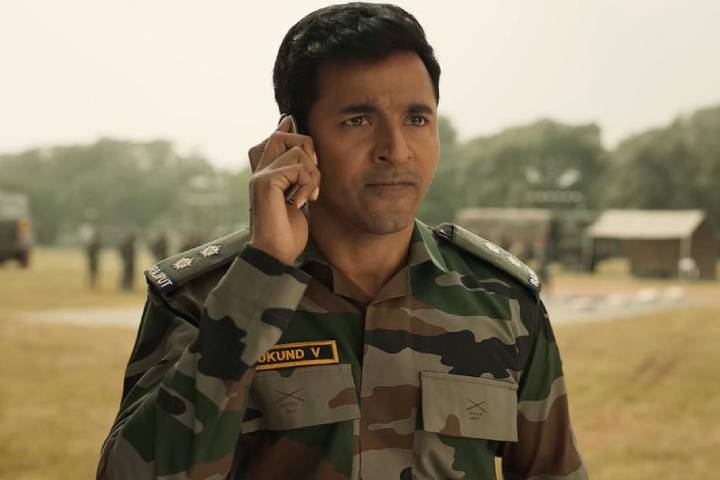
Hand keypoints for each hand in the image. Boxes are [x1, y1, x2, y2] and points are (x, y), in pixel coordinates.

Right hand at [246, 116, 320, 264]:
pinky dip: (307, 185)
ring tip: (309, 195)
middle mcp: (259, 171)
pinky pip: (298, 168)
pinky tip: (301, 203)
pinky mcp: (265, 182)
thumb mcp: (297, 197)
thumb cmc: (288, 232)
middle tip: (312, 177)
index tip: (301, 141)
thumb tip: (305, 158)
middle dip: (307, 149)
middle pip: (283, 134)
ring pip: (297, 150)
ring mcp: (260, 175)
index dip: (288, 131)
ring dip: (312, 173)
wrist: (276, 254)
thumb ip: (298, 176)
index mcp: (265, 173)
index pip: (273, 137)